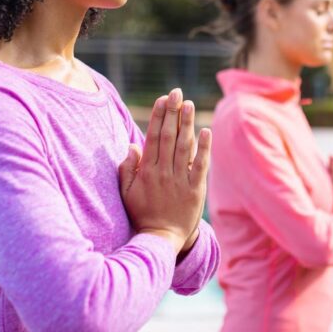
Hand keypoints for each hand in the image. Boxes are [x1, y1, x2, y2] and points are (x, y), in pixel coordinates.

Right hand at [118, 89, 210, 253]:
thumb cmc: (142, 214)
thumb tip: (133, 145)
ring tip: (190, 105)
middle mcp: (163, 172)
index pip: (153, 137)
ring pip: (184, 147)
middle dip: (173, 113)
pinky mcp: (195, 190)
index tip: (164, 99)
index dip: (159, 117)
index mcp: (146, 171)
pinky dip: (203, 148)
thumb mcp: (126, 192)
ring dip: (187, 124)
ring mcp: (179, 181)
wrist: (160, 239)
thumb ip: (127, 169)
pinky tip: (205, 131)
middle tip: (177, 93)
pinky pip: (200, 165)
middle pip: (169, 137)